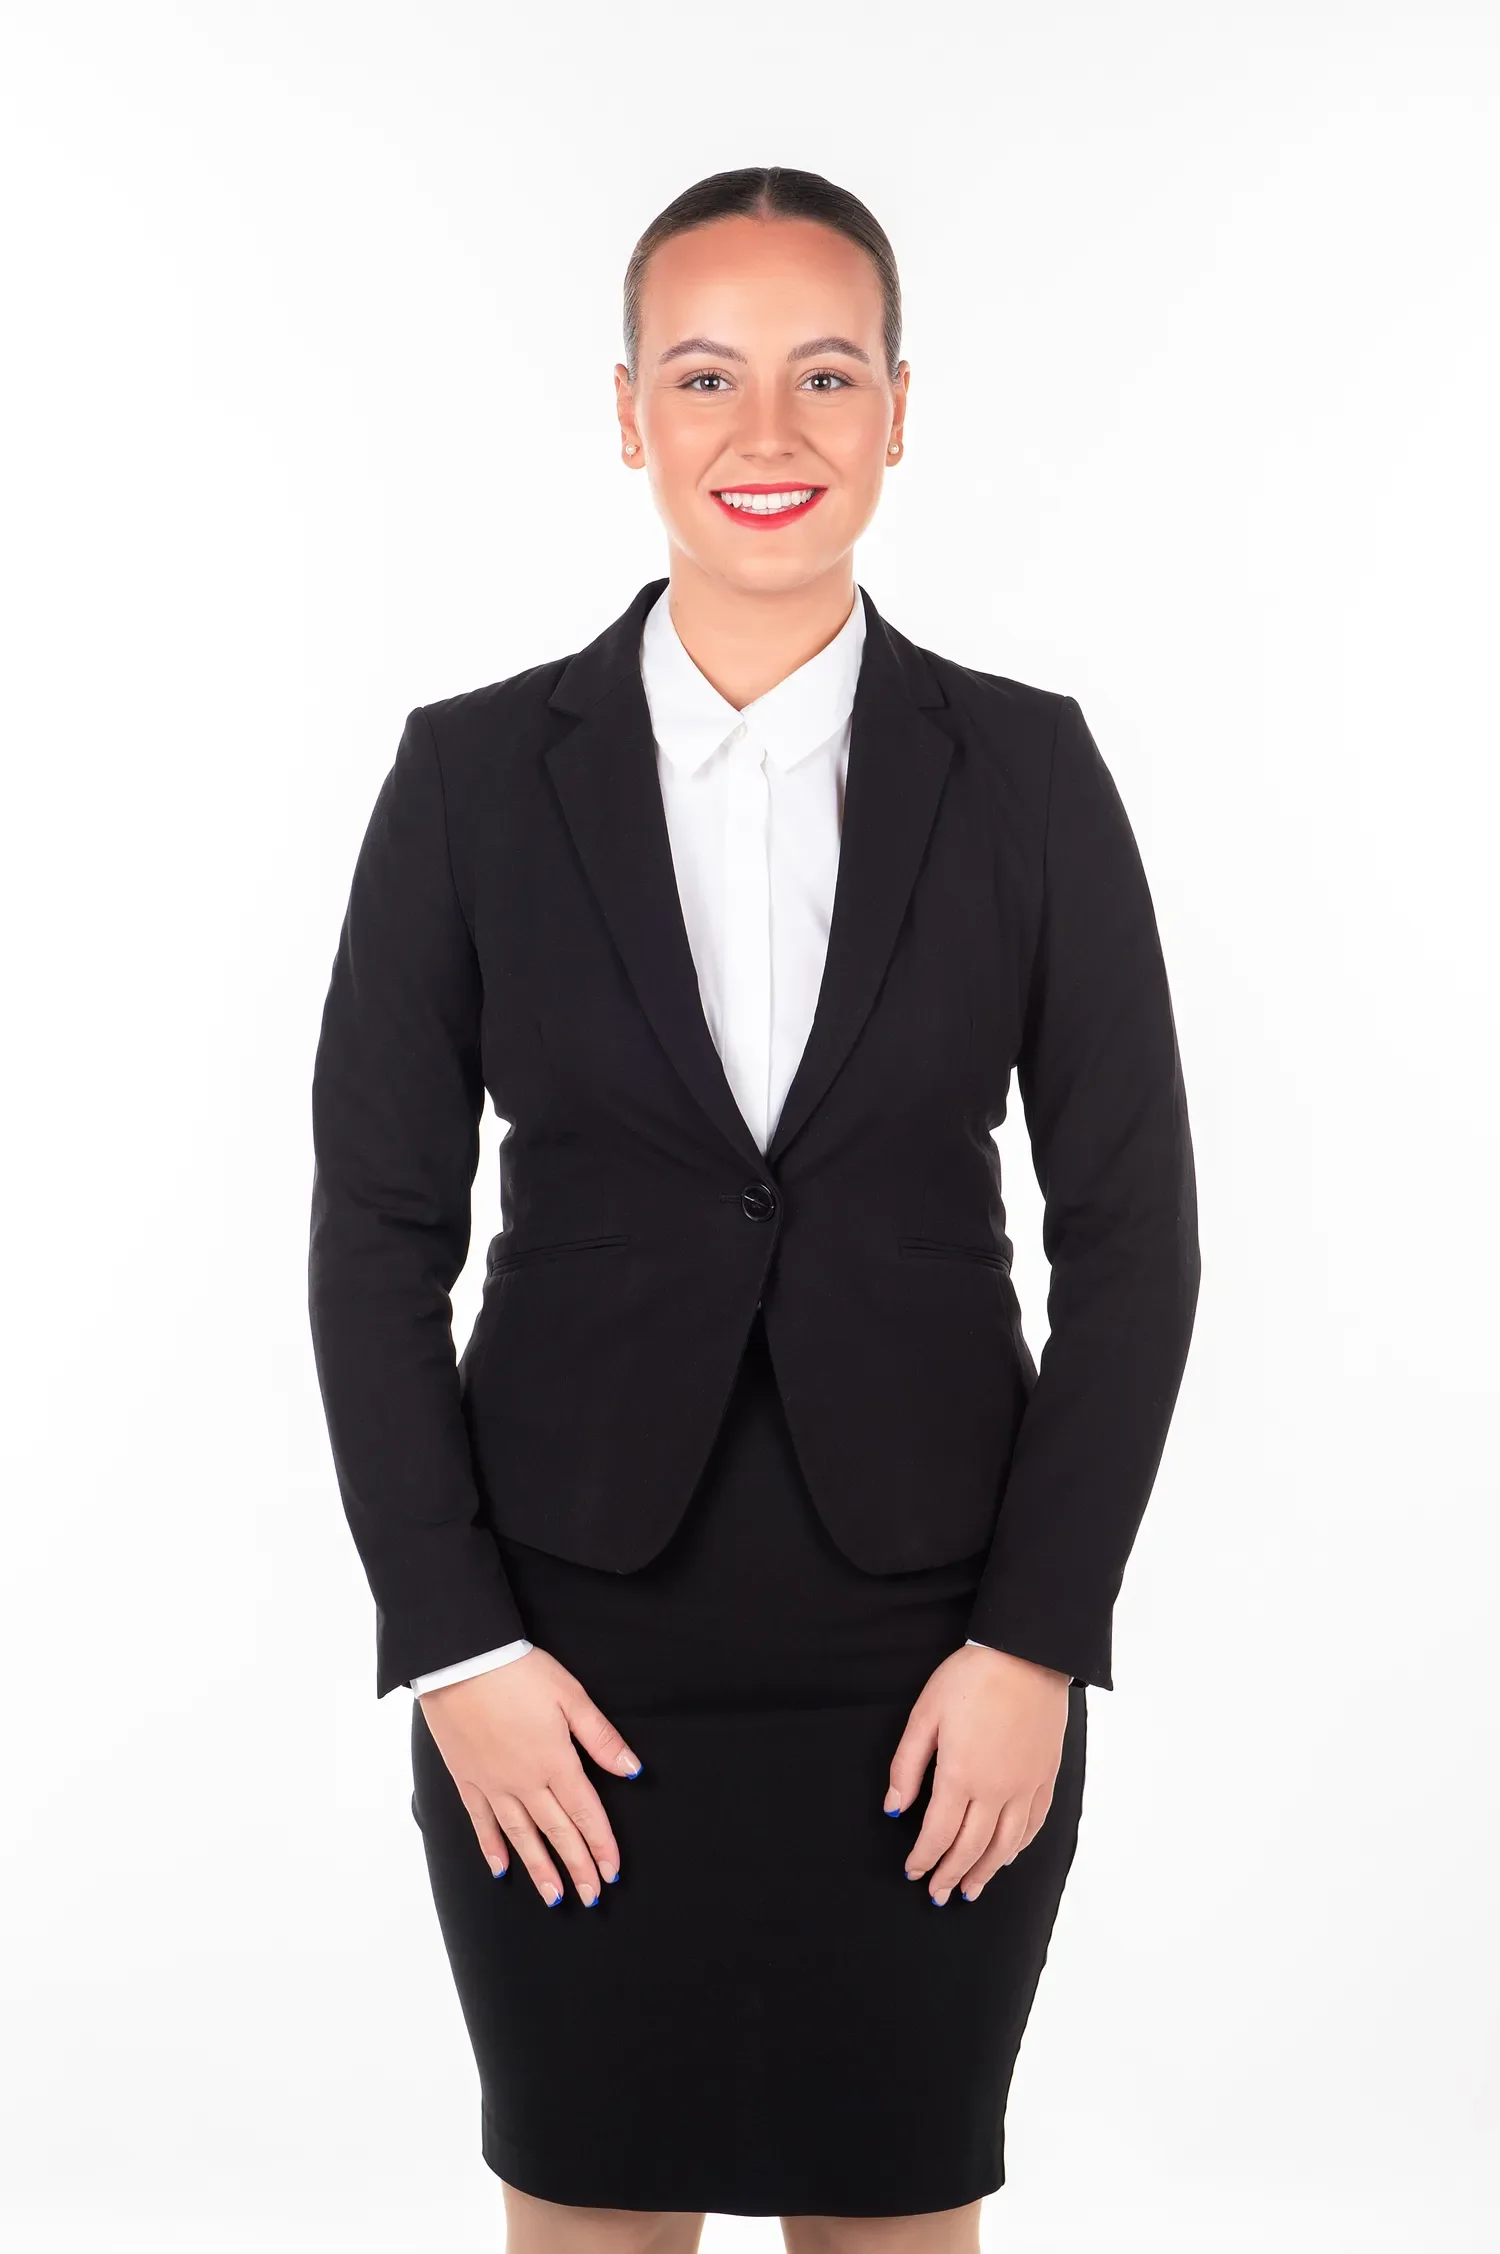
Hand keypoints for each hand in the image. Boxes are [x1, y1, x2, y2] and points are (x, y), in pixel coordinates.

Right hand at [417, 1648, 642, 1904]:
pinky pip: (481, 1822)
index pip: (586, 1813)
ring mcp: (493, 1784)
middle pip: (557, 1833)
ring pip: (521, 1836)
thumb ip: (601, 1737)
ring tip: (554, 1898)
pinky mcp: (466, 1779)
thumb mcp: (571, 1695)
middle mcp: (526, 1782)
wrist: (460, 1660)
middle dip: (577, 1867)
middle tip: (591, 1897)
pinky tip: (501, 1868)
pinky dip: (492, 1847)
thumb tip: (632, 1770)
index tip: (613, 1872)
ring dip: (540, 1869)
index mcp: (556, 1762)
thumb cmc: (519, 1671)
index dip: (601, 1845)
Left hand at [886, 1644, 1070, 1903]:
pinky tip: (1008, 1857)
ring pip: (1005, 1845)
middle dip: (951, 1875)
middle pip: (971, 1847)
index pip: (938, 1834)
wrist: (1026, 1654)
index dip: (923, 1858)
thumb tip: (893, 1807)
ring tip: (971, 1891)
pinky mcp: (1045, 1776)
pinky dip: (1018, 1848)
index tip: (913, 1871)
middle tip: (938, 1895)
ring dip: (985, 1872)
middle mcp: (996, 1790)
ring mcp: (1025, 1786)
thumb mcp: (925, 1715)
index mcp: (960, 1776)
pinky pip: (1034, 1824)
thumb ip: (907, 1765)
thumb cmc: (970, 1679)